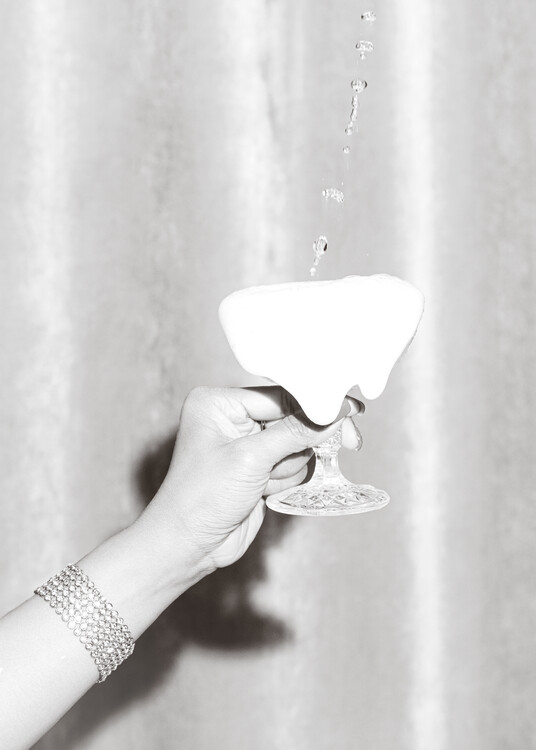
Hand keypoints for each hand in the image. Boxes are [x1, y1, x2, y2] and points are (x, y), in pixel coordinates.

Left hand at [142, 386, 363, 579]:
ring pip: (296, 444)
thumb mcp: (251, 458)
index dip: (313, 406)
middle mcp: (231, 419)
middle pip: (291, 418)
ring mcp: (245, 445)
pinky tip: (263, 492)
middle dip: (302, 441)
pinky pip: (291, 464)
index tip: (348, 409)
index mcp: (219, 403)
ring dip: (288, 466)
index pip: (279, 395)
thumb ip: (296, 432)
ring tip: (263, 482)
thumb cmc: (201, 498)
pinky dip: (285, 479)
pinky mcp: (257, 468)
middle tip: (347, 441)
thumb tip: (335, 411)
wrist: (188, 546)